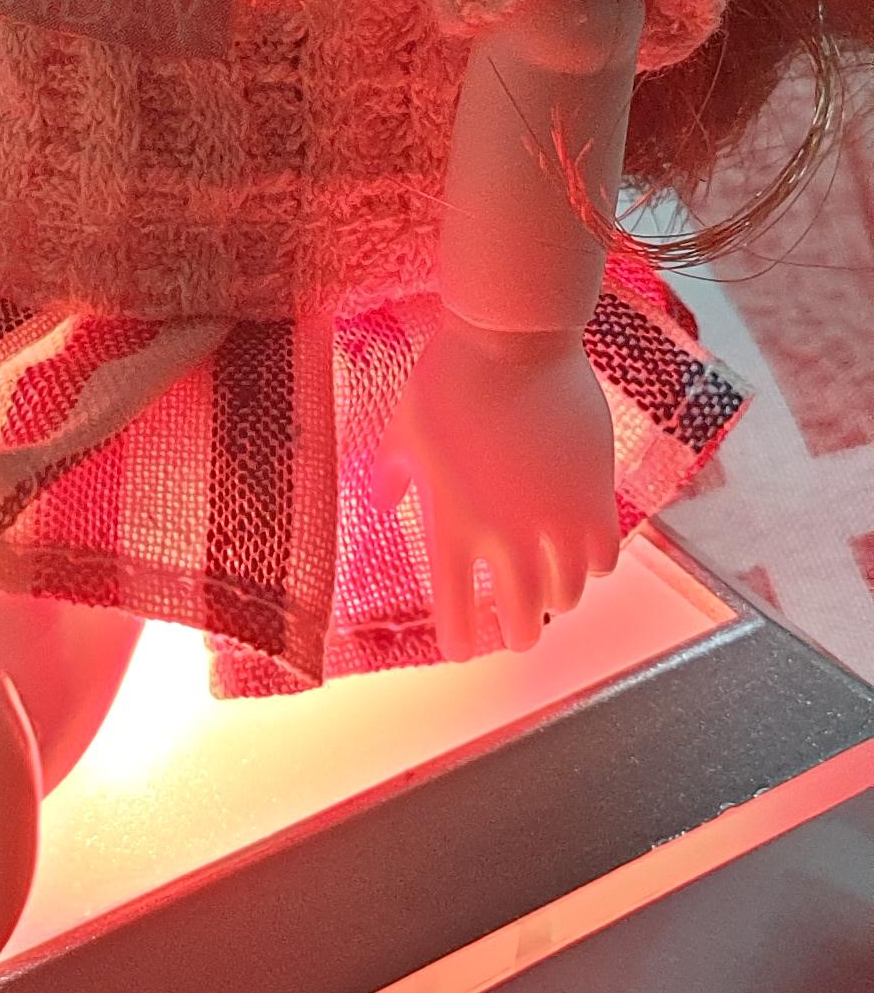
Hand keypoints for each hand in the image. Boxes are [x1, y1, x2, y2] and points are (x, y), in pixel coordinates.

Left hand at [375, 319, 618, 659]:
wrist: (512, 341)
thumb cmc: (447, 380)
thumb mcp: (401, 430)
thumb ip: (391, 476)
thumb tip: (385, 505)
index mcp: (451, 526)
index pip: (456, 614)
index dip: (461, 642)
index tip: (463, 651)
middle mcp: (507, 536)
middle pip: (522, 620)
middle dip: (518, 634)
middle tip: (517, 633)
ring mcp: (556, 519)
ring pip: (569, 595)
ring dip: (557, 600)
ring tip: (551, 593)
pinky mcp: (596, 495)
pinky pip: (606, 558)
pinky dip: (595, 566)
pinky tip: (584, 557)